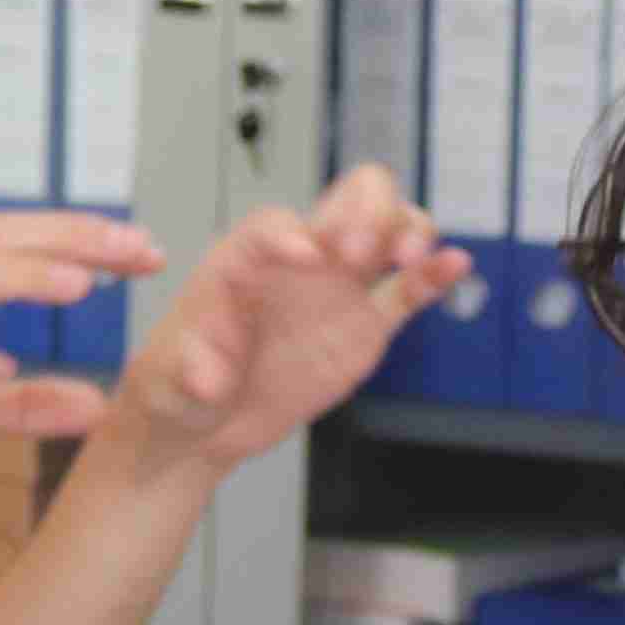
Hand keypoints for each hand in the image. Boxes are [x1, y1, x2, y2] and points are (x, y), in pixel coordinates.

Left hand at [123, 166, 463, 468]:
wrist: (202, 426)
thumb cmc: (175, 388)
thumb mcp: (169, 379)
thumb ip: (190, 371)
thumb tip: (209, 377)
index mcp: (245, 259)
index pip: (276, 223)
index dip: (293, 232)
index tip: (307, 257)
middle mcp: (300, 261)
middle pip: (350, 199)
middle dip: (363, 215)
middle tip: (359, 256)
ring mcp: (336, 290)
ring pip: (388, 233)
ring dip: (405, 234)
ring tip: (407, 261)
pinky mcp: (363, 326)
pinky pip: (405, 294)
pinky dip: (433, 276)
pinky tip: (454, 266)